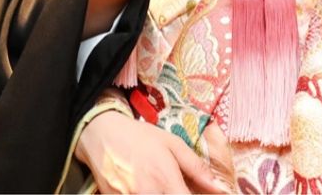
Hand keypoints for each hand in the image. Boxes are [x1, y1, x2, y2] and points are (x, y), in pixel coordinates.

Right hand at [74, 112, 225, 193]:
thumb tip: (221, 188)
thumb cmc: (139, 137)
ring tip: (159, 187)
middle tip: (174, 188)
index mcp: (166, 181)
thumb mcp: (171, 144)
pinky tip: (144, 188)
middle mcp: (148, 194)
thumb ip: (196, 167)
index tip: (195, 194)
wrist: (100, 133)